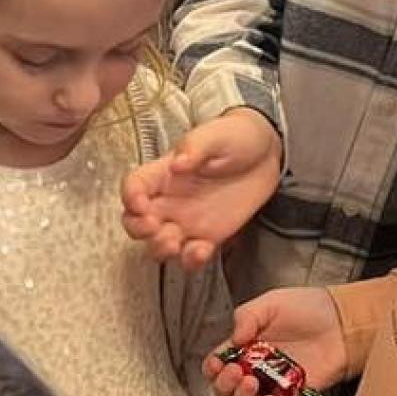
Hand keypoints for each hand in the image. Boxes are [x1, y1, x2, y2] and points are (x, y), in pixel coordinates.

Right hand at [122, 109, 282, 268]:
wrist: (266, 156)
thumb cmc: (235, 138)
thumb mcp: (216, 135)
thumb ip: (195, 146)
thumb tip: (178, 162)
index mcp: (162, 173)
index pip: (133, 187)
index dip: (130, 197)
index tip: (142, 204)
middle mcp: (168, 201)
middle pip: (134, 222)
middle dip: (138, 229)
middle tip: (155, 226)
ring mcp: (185, 221)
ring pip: (156, 245)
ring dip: (159, 248)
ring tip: (175, 242)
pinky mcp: (207, 237)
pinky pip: (190, 256)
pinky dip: (191, 260)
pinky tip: (203, 250)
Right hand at [203, 288, 348, 395]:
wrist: (342, 319)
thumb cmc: (308, 308)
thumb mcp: (271, 303)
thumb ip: (246, 317)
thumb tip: (233, 339)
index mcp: (245, 347)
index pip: (217, 365)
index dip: (213, 368)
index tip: (218, 363)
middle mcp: (256, 368)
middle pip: (226, 390)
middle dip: (224, 385)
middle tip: (236, 372)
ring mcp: (274, 384)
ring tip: (250, 382)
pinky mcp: (295, 395)